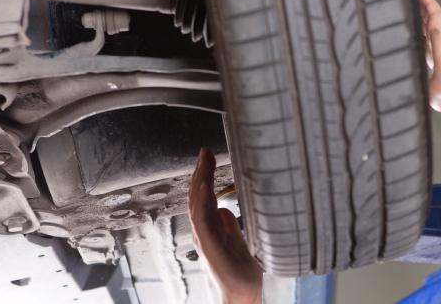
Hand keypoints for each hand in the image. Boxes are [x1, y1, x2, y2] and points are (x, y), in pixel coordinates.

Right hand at [188, 147, 262, 303]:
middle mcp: (204, 231)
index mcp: (211, 227)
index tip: (207, 156)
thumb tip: (225, 208)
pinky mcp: (211, 247)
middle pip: (197, 196)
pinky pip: (202, 221)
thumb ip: (230, 225)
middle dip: (200, 172)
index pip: (204, 195)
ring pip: (197, 204)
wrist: (243, 293)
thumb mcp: (239, 240)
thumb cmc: (240, 271)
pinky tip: (204, 187)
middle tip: (205, 151)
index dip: (204, 175)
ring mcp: (206, 238)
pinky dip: (201, 203)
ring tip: (204, 162)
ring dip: (200, 181)